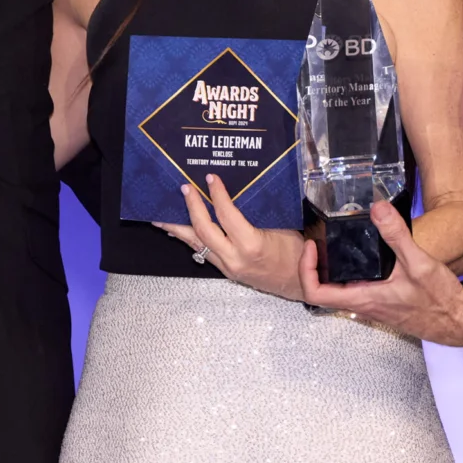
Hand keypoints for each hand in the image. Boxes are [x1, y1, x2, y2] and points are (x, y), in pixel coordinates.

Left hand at [155, 173, 307, 301]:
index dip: (217, 194)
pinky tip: (178, 232)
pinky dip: (189, 239)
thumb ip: (258, 214)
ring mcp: (228, 267)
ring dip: (178, 228)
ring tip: (160, 217)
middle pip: (203, 230)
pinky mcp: (226, 271)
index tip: (211, 178)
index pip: (226, 215)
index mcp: (251, 244)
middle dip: (192, 207)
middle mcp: (234, 258)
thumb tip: (239, 192)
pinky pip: (203, 252)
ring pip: (196, 245)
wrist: (301, 284)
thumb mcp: (282, 227)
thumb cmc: (296, 253)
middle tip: (185, 189)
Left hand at [296, 197, 462, 346]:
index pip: (316, 293)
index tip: (312, 247)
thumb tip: (378, 209)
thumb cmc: (439, 301)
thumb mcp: (418, 263)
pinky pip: (357, 288)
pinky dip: (352, 271)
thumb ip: (396, 235)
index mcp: (364, 299)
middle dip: (316, 265)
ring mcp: (373, 305)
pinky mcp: (383, 302)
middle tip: (319, 240)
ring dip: (332, 268)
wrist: (458, 320)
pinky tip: (364, 254)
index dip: (306, 270)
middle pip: (324, 290)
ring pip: (340, 290)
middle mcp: (364, 305)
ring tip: (335, 243)